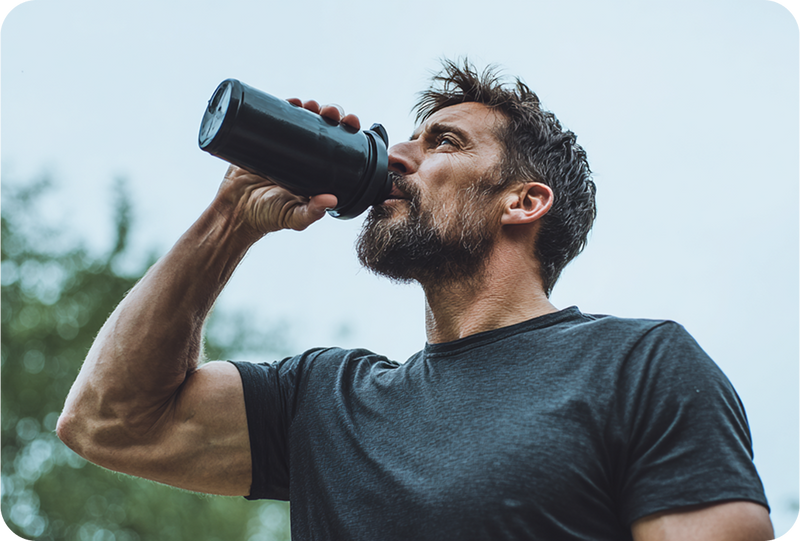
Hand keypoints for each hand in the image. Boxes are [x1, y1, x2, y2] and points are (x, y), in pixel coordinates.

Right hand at [215, 99, 360, 236]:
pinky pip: (277, 118)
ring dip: (311, 107)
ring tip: (311, 105)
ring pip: (303, 119)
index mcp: (318, 172)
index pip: (339, 147)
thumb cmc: (267, 217)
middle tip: (330, 112)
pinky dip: (286, 106)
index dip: (347, 132)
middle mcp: (304, 156)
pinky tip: (293, 101)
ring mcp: (284, 146)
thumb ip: (311, 213)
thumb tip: (332, 200)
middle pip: (324, 128)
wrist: (233, 211)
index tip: (352, 123)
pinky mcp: (264, 139)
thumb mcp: (293, 217)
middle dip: (331, 115)